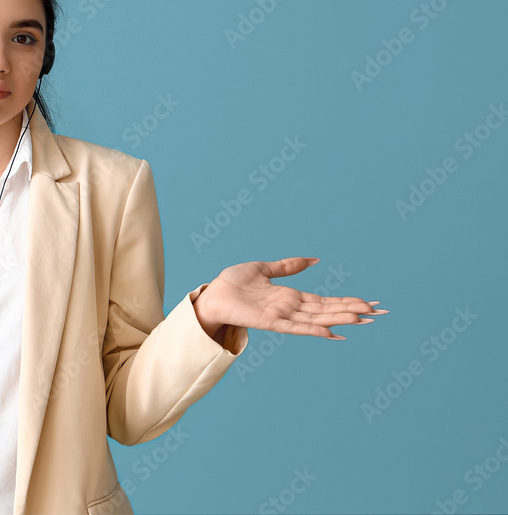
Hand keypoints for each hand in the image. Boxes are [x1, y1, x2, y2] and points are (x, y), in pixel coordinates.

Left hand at [193, 257, 387, 340]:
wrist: (212, 295)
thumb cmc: (234, 283)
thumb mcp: (265, 269)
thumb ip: (289, 266)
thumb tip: (315, 260)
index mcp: (291, 298)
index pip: (325, 301)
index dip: (347, 301)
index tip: (369, 303)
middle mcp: (290, 309)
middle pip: (327, 311)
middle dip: (353, 311)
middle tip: (380, 313)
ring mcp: (281, 317)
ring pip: (316, 319)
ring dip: (339, 319)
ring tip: (363, 320)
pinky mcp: (269, 322)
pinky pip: (294, 328)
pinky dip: (312, 330)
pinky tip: (330, 332)